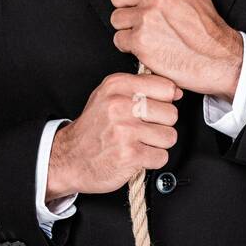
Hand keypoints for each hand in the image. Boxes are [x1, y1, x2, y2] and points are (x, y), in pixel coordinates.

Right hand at [47, 71, 183, 199]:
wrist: (68, 158)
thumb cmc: (93, 127)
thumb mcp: (109, 95)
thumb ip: (141, 87)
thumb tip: (177, 91)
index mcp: (117, 86)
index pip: (166, 87)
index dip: (165, 101)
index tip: (154, 109)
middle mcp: (120, 105)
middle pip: (171, 114)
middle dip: (161, 125)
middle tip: (143, 130)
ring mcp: (125, 130)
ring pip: (169, 136)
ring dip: (157, 144)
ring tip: (139, 142)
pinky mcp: (129, 155)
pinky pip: (161, 156)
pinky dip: (152, 160)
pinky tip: (136, 155)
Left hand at [109, 0, 243, 97]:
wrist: (218, 57)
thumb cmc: (205, 24)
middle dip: (128, 7)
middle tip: (145, 16)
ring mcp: (146, 17)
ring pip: (116, 18)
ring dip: (129, 27)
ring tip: (150, 32)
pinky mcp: (140, 41)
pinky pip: (119, 39)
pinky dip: (130, 45)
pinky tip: (148, 45)